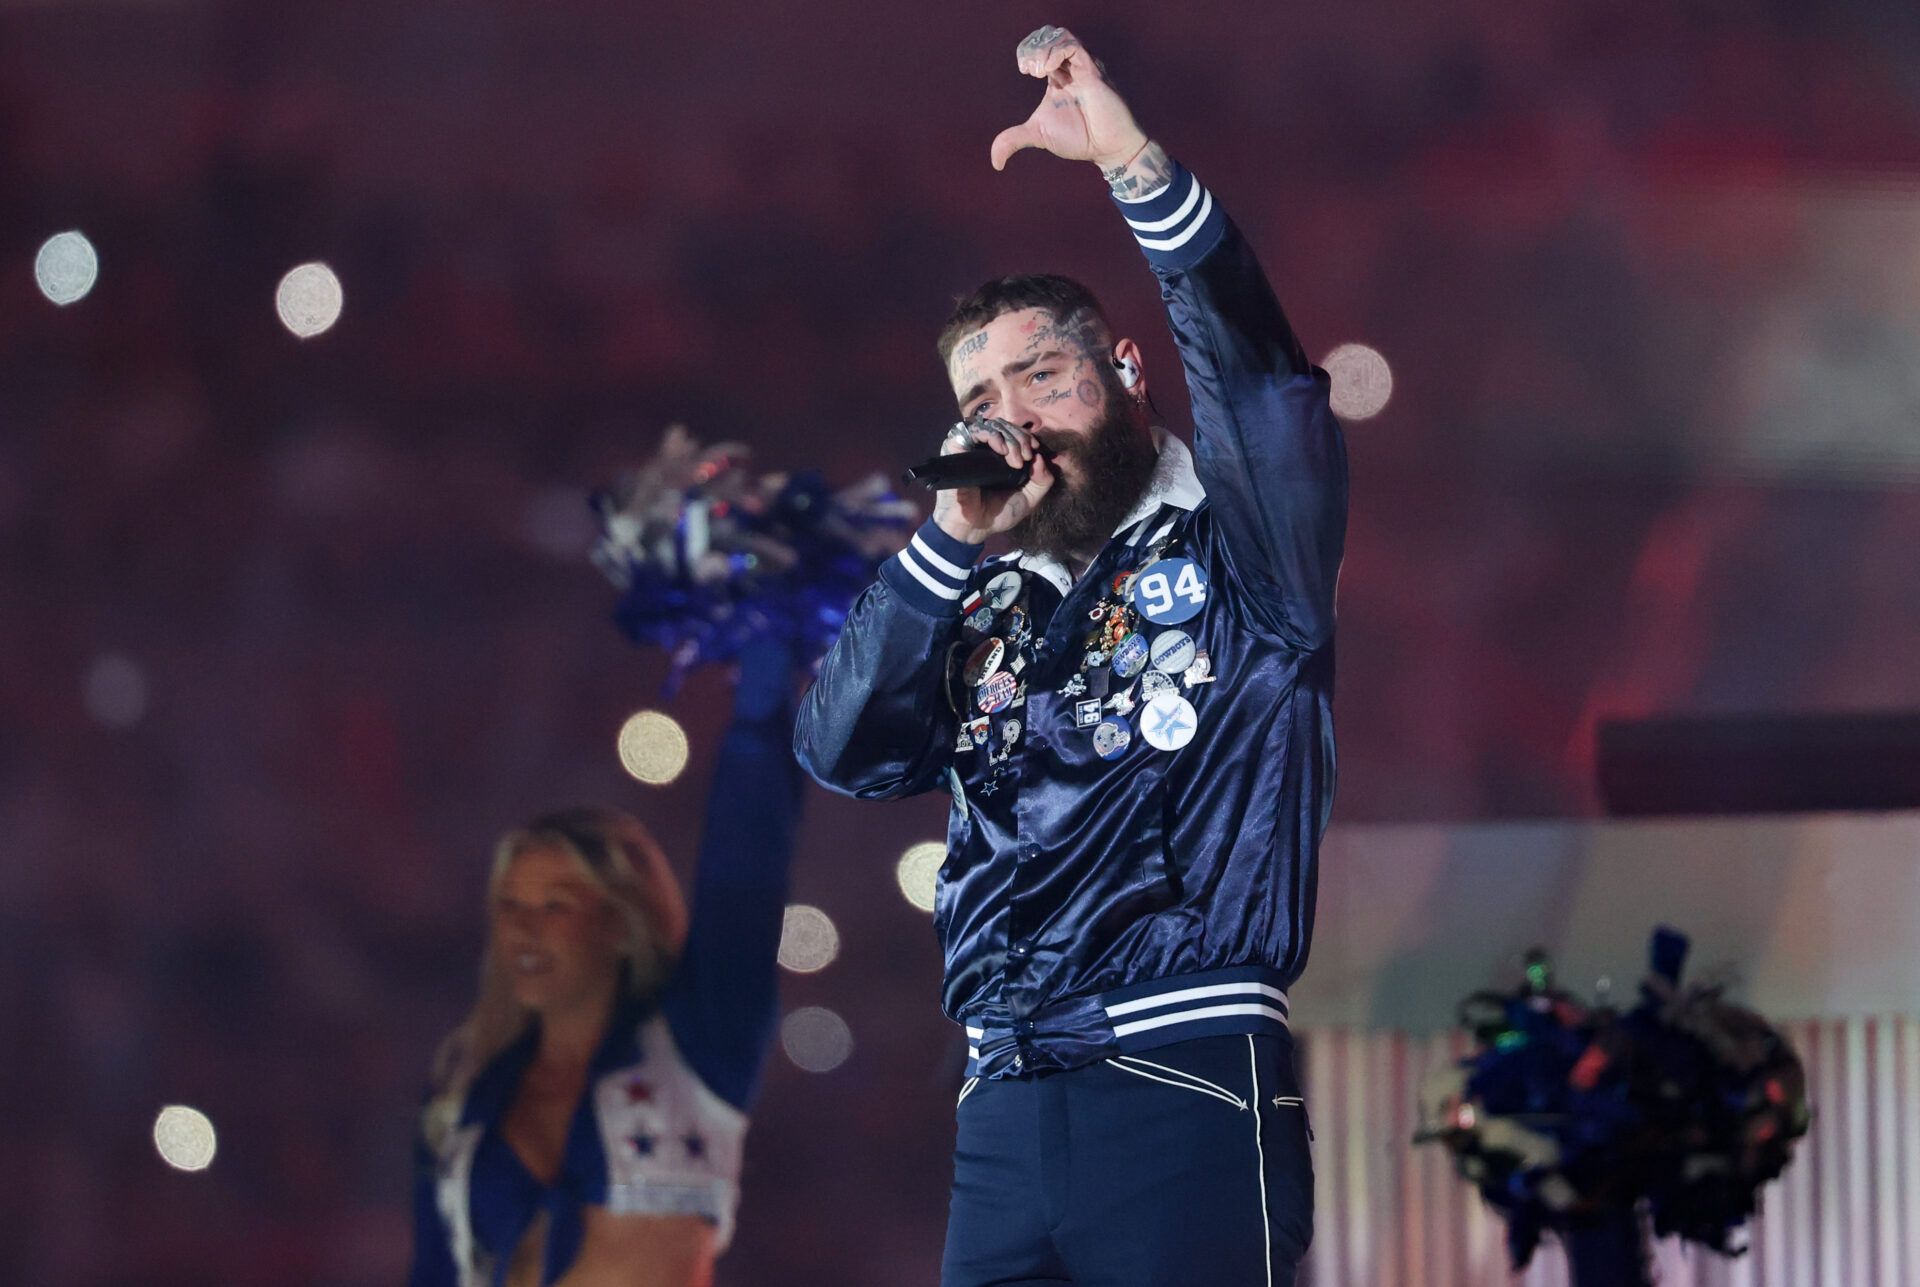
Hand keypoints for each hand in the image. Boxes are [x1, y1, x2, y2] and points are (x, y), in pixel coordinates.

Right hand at [931, 418, 1055, 544]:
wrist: (973, 527)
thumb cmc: (997, 513)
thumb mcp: (1029, 498)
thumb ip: (1043, 481)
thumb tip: (1042, 458)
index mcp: (1002, 456)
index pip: (1015, 433)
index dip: (1027, 437)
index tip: (1035, 451)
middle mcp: (986, 448)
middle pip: (1007, 426)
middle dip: (1021, 439)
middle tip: (1026, 458)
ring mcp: (972, 446)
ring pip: (994, 425)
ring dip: (1010, 438)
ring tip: (1015, 460)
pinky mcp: (957, 446)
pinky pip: (976, 430)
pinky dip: (993, 435)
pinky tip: (1001, 449)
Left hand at [990, 26, 1147, 172]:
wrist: (1104, 148)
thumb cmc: (1078, 139)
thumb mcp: (1037, 136)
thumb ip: (1014, 141)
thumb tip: (996, 162)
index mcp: (1056, 79)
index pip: (1039, 49)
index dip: (1028, 52)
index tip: (1024, 69)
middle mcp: (1069, 70)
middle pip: (1049, 38)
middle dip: (1033, 47)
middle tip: (1028, 68)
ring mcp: (1081, 69)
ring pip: (1061, 38)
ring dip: (1044, 50)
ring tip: (1037, 71)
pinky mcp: (1092, 72)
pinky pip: (1074, 48)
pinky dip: (1057, 53)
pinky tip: (1049, 71)